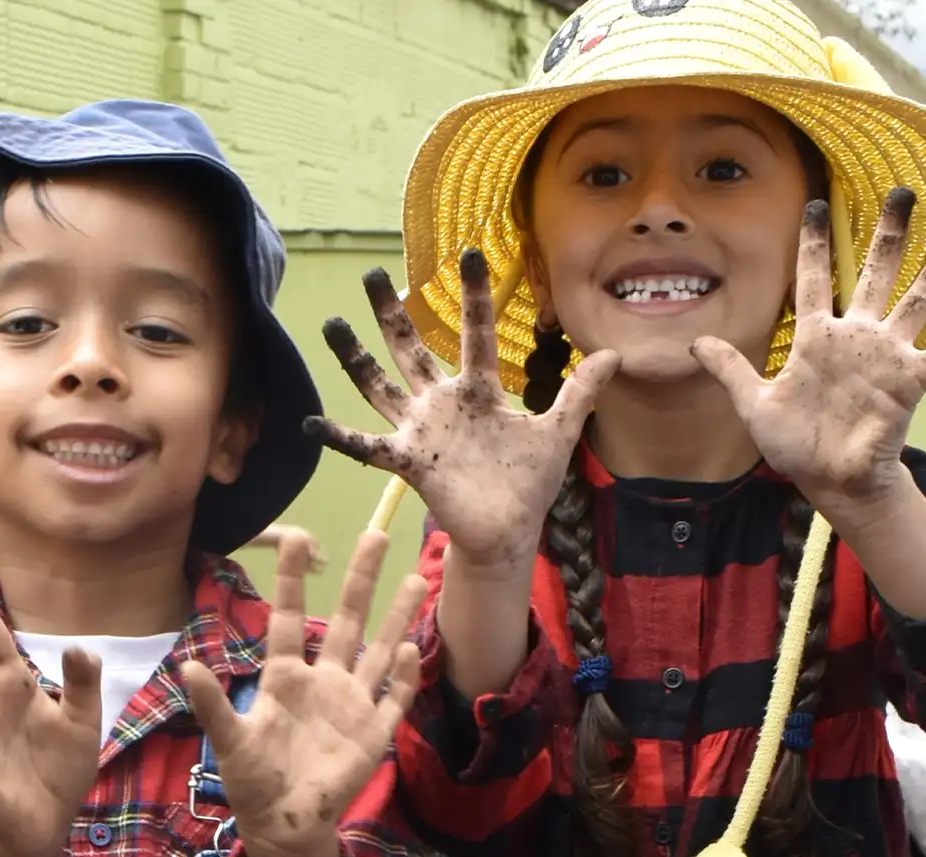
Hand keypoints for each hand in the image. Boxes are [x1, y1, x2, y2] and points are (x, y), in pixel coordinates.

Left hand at [179, 531, 426, 856]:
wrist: (284, 826)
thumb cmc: (253, 780)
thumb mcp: (229, 741)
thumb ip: (214, 704)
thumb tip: (188, 666)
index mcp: (285, 678)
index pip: (291, 618)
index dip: (294, 580)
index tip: (299, 537)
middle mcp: (323, 682)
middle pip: (347, 620)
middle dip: (360, 580)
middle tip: (376, 534)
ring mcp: (352, 705)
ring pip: (380, 650)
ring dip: (397, 617)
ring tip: (417, 577)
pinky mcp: (373, 734)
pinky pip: (393, 699)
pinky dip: (402, 677)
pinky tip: (409, 651)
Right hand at [307, 249, 619, 574]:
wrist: (509, 531)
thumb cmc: (528, 484)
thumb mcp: (558, 430)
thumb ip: (580, 392)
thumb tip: (615, 354)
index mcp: (478, 392)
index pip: (473, 333)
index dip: (473, 295)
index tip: (469, 254)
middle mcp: (442, 404)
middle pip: (410, 349)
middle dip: (390, 313)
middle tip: (370, 275)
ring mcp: (421, 431)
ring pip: (379, 386)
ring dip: (354, 358)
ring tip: (331, 324)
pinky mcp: (409, 462)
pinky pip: (367, 447)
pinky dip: (339, 438)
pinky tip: (311, 423)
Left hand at [690, 190, 925, 523]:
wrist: (828, 479)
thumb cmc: (794, 443)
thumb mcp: (754, 404)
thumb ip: (729, 370)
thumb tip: (694, 344)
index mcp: (816, 338)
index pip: (813, 280)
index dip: (814, 244)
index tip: (815, 204)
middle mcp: (856, 337)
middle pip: (877, 272)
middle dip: (890, 233)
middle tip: (904, 191)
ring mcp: (886, 356)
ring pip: (920, 298)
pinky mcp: (909, 382)